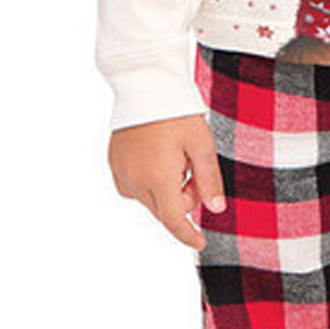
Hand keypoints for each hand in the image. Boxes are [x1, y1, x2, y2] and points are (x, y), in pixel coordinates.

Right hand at [108, 113, 225, 250]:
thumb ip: (209, 180)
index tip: (200, 243)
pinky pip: (134, 187)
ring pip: (149, 200)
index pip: (175, 220)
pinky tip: (159, 159)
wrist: (145, 85)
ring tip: (176, 158)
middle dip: (184, 199)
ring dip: (167, 191)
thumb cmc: (176, 112)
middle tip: (194, 169)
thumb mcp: (202, 145)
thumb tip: (215, 209)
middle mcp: (135, 180)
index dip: (188, 235)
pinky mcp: (113, 164)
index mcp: (158, 177)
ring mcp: (121, 172)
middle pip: (164, 210)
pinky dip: (150, 183)